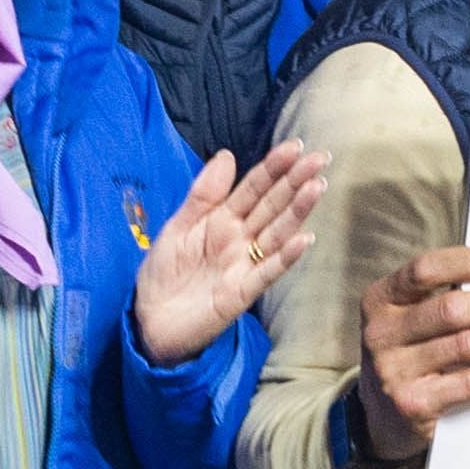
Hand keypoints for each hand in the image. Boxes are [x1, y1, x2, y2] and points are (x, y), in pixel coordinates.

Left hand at [135, 146, 329, 359]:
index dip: (273, 168)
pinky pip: (267, 272)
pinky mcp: (242, 293)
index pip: (253, 188)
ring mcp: (244, 265)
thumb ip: (203, 194)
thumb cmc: (163, 273)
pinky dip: (286, 256)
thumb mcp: (177, 226)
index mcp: (222, 219)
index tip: (295, 146)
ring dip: (297, 212)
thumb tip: (227, 154)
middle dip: (295, 182)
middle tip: (320, 159)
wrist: (149, 321)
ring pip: (276, 233)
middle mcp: (239, 239)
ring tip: (317, 188)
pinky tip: (304, 238)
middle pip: (272, 206)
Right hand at [353, 244, 469, 468]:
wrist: (380, 419)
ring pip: (465, 346)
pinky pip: (466, 384)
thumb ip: (445, 299)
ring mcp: (393, 370)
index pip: (425, 270)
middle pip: (451, 309)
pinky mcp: (411, 405)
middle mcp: (381, 333)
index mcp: (381, 300)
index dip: (468, 261)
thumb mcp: (410, 321)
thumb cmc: (409, 356)